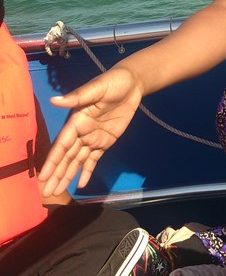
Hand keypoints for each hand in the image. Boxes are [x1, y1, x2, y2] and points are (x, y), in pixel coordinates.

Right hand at [38, 67, 142, 196]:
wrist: (131, 84)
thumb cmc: (112, 82)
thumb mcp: (96, 88)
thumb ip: (77, 97)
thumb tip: (55, 100)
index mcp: (76, 121)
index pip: (62, 144)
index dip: (53, 161)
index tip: (43, 176)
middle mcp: (81, 132)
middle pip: (67, 157)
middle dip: (57, 174)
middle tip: (47, 192)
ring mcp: (93, 138)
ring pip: (78, 161)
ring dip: (67, 175)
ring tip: (58, 191)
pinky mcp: (105, 141)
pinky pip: (94, 159)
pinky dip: (87, 171)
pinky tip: (81, 184)